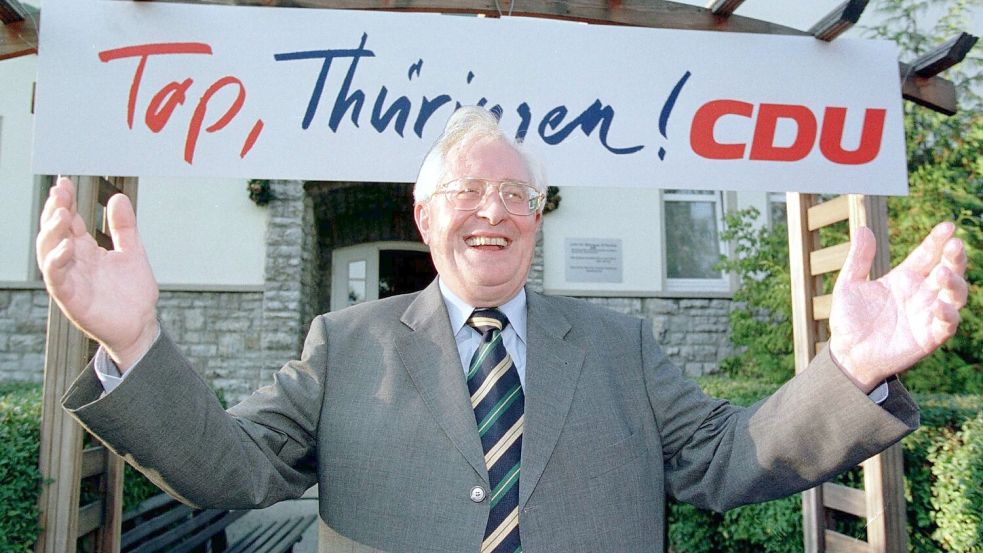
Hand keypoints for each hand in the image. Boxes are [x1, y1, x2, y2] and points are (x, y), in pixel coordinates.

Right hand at [36, 177, 159, 371]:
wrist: (141, 325)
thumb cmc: (133, 294)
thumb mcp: (132, 252)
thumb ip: (124, 227)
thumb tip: (118, 198)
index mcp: (86, 250)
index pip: (69, 222)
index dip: (65, 202)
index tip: (65, 183)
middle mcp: (74, 262)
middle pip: (55, 232)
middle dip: (55, 211)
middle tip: (60, 192)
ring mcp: (71, 279)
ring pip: (48, 253)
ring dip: (52, 233)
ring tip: (61, 214)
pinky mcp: (71, 298)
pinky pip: (57, 279)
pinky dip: (57, 262)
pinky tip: (67, 247)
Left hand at [829, 222, 967, 391]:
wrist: (845, 353)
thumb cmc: (849, 319)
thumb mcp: (848, 284)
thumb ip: (858, 259)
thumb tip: (863, 228)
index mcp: (904, 278)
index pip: (927, 254)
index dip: (938, 240)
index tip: (947, 226)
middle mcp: (921, 293)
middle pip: (947, 271)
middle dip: (954, 258)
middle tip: (955, 244)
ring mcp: (927, 314)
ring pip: (955, 295)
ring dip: (955, 283)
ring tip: (944, 272)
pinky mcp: (929, 337)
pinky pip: (947, 325)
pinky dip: (948, 315)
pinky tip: (940, 307)